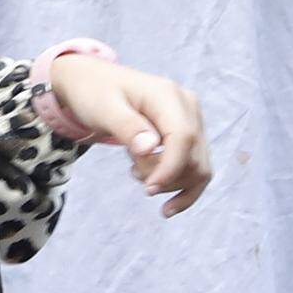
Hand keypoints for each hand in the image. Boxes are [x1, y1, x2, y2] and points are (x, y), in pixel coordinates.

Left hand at [44, 51, 212, 210]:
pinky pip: (197, 168)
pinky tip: (168, 209)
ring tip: (138, 172)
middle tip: (133, 171)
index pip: (183, 137)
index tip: (149, 189)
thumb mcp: (103, 109)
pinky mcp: (190, 134)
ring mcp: (192, 120)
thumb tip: (150, 149)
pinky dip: (186, 190)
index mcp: (168, 95)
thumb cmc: (95, 93)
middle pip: (193, 156)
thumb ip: (127, 127)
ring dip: (169, 182)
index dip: (170, 169)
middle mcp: (187, 106)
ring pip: (198, 167)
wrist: (94, 83)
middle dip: (165, 176)